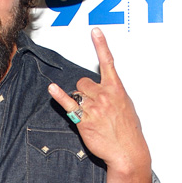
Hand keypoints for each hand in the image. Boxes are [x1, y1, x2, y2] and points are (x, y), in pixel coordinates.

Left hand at [48, 27, 150, 178]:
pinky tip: (52, 88)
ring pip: (77, 93)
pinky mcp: (83, 119)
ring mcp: (92, 106)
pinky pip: (68, 103)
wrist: (127, 151)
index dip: (101, 44)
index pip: (108, 62)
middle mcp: (104, 94)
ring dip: (79, 101)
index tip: (95, 31)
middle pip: (84, 81)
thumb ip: (115, 95)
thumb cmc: (128, 132)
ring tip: (91, 116)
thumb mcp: (127, 107)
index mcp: (116, 89)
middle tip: (94, 106)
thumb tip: (107, 91)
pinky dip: (59, 95)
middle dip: (85, 91)